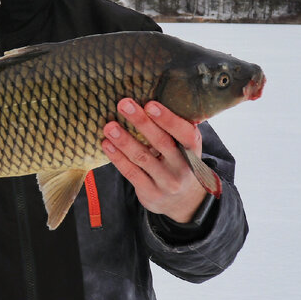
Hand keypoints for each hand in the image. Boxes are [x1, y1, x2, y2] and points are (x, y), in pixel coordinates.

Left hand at [101, 99, 207, 223]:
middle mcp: (183, 167)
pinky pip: (131, 173)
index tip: (150, 104)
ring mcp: (166, 182)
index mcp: (193, 150)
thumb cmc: (179, 161)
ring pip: (142, 158)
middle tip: (124, 104)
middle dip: (141, 122)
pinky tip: (107, 144)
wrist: (183, 201)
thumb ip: (173, 129)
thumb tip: (146, 98)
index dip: (168, 119)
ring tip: (109, 126)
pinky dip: (117, 158)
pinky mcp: (150, 193)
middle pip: (161, 143)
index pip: (185, 133)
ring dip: (124, 140)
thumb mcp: (185, 147)